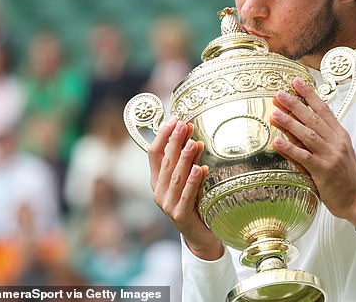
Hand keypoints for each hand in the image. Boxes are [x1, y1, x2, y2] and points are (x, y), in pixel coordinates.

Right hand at [148, 117, 223, 259]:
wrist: (201, 236)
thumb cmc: (196, 204)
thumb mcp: (189, 180)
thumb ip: (188, 161)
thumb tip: (193, 137)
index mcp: (157, 181)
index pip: (154, 154)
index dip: (162, 136)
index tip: (173, 119)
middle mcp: (159, 192)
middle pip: (165, 162)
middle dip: (175, 141)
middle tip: (184, 124)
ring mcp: (168, 205)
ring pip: (176, 177)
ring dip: (184, 158)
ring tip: (193, 143)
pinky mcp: (180, 216)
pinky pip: (187, 196)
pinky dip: (194, 182)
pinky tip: (201, 169)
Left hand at [271, 77, 355, 226]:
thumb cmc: (345, 176)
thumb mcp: (337, 151)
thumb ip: (320, 138)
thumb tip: (296, 125)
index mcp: (340, 135)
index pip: (323, 109)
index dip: (309, 95)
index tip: (296, 83)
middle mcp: (336, 142)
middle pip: (313, 118)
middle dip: (295, 104)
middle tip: (279, 94)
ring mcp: (330, 156)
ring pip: (308, 134)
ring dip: (290, 122)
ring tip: (275, 113)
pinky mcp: (323, 171)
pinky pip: (304, 156)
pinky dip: (290, 148)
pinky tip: (277, 141)